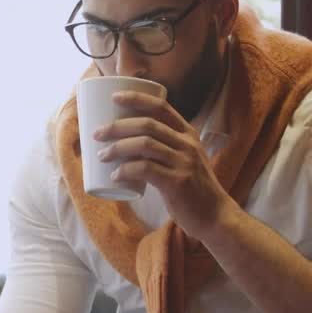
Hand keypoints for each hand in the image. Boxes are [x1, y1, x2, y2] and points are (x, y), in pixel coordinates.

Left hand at [93, 90, 235, 240]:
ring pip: (144, 145)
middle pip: (147, 125)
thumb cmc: (192, 187)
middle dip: (117, 126)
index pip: (161, 106)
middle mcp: (187, 144)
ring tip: (101, 155)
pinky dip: (126, 170)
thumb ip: (165, 148)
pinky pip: (146, 169)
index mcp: (188, 134)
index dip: (136, 98)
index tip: (114, 97)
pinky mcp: (178, 182)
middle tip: (97, 134)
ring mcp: (184, 162)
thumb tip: (128, 142)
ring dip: (117, 148)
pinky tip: (115, 175)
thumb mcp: (185, 159)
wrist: (215, 215)